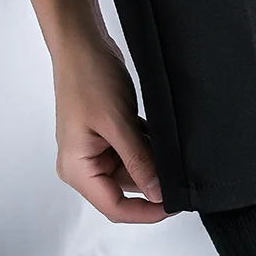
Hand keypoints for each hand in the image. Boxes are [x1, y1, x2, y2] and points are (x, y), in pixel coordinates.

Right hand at [53, 39, 166, 222]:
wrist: (83, 43)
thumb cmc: (87, 76)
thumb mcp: (118, 124)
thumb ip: (139, 162)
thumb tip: (156, 194)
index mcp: (77, 169)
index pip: (114, 208)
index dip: (147, 212)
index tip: (173, 205)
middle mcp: (85, 166)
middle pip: (127, 193)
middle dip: (153, 185)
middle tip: (178, 176)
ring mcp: (98, 154)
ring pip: (136, 174)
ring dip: (153, 165)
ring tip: (162, 144)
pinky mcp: (111, 142)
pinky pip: (137, 158)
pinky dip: (150, 151)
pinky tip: (156, 136)